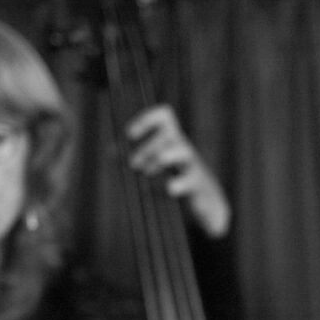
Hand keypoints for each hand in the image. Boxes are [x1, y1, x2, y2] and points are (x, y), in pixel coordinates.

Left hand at [125, 103, 230, 239]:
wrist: (207, 203)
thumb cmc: (177, 179)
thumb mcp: (156, 166)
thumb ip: (135, 157)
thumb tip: (111, 151)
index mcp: (173, 140)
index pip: (165, 116)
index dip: (146, 119)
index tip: (129, 134)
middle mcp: (184, 148)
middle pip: (169, 133)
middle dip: (147, 148)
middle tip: (133, 165)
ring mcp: (194, 166)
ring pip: (182, 150)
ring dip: (161, 159)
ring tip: (148, 173)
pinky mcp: (199, 186)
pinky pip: (190, 180)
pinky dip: (177, 184)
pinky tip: (168, 190)